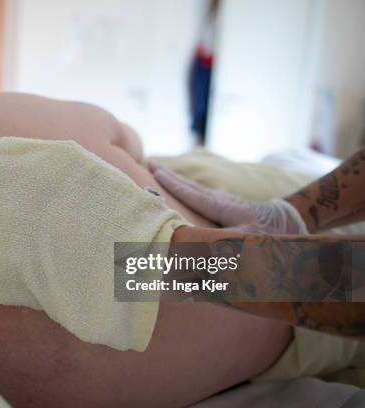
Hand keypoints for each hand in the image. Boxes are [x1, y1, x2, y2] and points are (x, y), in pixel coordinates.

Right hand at [149, 163, 308, 233]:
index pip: (190, 193)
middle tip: (151, 163)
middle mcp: (220, 200)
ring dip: (178, 182)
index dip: (171, 183)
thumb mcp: (249, 240)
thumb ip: (223, 245)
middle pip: (189, 185)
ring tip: (162, 173)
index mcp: (220, 206)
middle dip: (170, 176)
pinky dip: (189, 191)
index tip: (154, 172)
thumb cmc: (271, 233)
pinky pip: (202, 196)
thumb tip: (202, 251)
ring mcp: (224, 201)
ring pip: (196, 189)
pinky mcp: (229, 206)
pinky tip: (187, 192)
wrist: (293, 221)